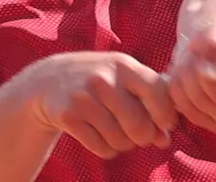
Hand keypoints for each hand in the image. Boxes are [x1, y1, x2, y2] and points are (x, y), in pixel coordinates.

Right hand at [29, 51, 177, 158]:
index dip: (166, 115)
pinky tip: (101, 136)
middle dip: (144, 137)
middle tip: (139, 134)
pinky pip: (102, 148)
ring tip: (117, 132)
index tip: (165, 124)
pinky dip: (107, 150)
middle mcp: (104, 80)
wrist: (49, 80)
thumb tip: (165, 139)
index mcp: (124, 65)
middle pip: (139, 125)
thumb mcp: (124, 80)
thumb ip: (150, 103)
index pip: (158, 93)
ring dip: (124, 144)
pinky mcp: (68, 116)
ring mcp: (84, 98)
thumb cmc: (99, 81)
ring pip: (120, 140)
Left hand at [164, 18, 215, 131]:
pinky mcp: (211, 123)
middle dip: (202, 71)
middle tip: (196, 54)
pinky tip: (182, 75)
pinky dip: (178, 89)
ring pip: (201, 103)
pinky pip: (187, 109)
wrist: (212, 52)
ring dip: (186, 76)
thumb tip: (213, 58)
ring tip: (188, 60)